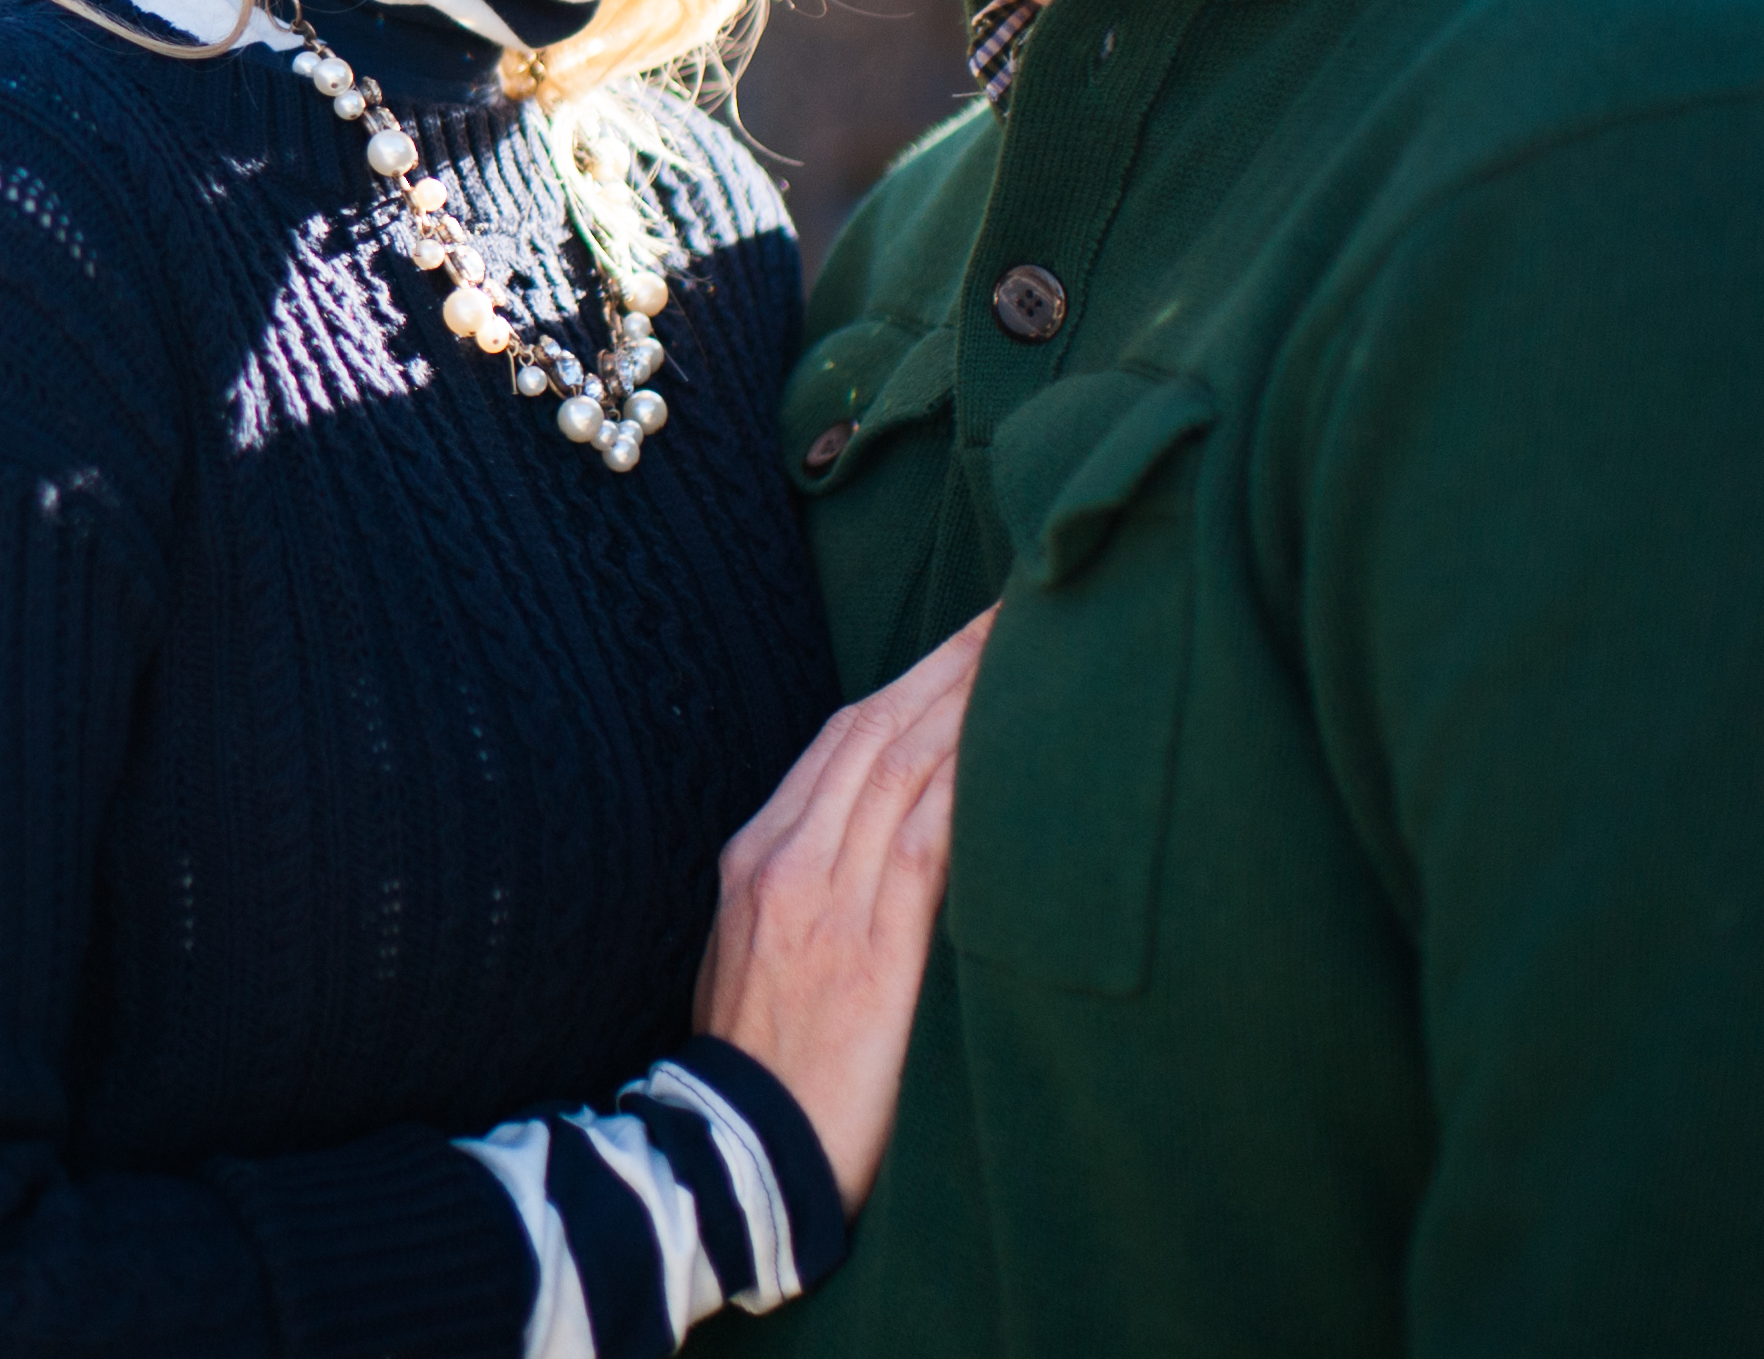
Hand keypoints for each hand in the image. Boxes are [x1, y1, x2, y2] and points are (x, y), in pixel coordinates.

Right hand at [694, 610, 987, 1214]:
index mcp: (755, 854)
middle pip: (873, 730)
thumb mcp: (757, 956)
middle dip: (946, 663)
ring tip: (1030, 651)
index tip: (964, 639)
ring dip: (968, 702)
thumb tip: (891, 846)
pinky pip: (921, 844)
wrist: (733, 1154)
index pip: (838, 737)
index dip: (907, 680)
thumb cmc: (759, 1064)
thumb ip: (815, 890)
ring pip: (900, 767)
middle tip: (1016, 609)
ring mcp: (821, 899)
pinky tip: (1012, 748)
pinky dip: (966, 785)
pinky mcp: (866, 951)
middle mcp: (783, 859)